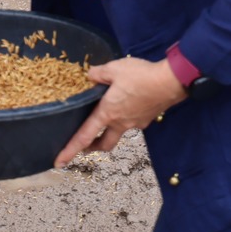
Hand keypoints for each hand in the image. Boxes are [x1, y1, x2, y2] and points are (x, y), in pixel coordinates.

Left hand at [55, 57, 188, 166]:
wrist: (171, 82)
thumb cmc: (141, 76)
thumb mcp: (113, 69)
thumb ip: (98, 74)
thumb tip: (90, 76)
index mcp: (107, 113)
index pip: (84, 137)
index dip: (70, 150)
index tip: (59, 162)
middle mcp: (120, 123)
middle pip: (104, 144)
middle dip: (93, 147)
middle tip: (85, 144)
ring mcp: (135, 123)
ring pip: (118, 133)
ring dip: (109, 131)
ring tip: (105, 117)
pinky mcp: (146, 119)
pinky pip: (131, 123)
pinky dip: (124, 118)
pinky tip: (125, 103)